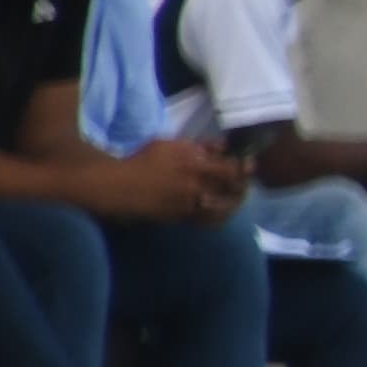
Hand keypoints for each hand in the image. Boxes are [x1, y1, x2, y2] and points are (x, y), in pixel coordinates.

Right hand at [108, 140, 247, 226]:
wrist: (119, 187)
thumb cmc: (143, 161)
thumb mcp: (170, 144)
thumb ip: (200, 146)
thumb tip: (223, 146)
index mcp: (195, 167)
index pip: (232, 169)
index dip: (243, 167)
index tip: (247, 163)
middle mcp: (197, 188)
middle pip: (233, 190)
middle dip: (243, 184)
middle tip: (244, 180)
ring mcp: (191, 206)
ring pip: (226, 208)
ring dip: (235, 201)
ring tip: (236, 196)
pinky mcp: (183, 219)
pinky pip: (210, 221)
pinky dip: (221, 215)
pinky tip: (222, 209)